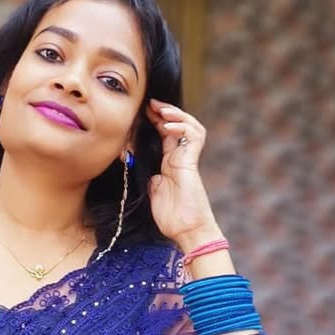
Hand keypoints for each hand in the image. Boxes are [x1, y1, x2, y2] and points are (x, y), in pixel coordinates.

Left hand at [143, 99, 221, 246]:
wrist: (186, 231)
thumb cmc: (172, 217)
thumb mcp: (153, 193)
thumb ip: (150, 178)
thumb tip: (141, 167)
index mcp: (170, 163)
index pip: (165, 134)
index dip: (156, 120)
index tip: (144, 111)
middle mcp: (180, 158)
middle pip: (178, 125)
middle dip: (165, 112)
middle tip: (151, 104)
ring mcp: (187, 159)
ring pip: (189, 126)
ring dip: (176, 115)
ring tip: (162, 110)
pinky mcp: (192, 163)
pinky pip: (193, 138)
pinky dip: (182, 127)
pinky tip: (169, 126)